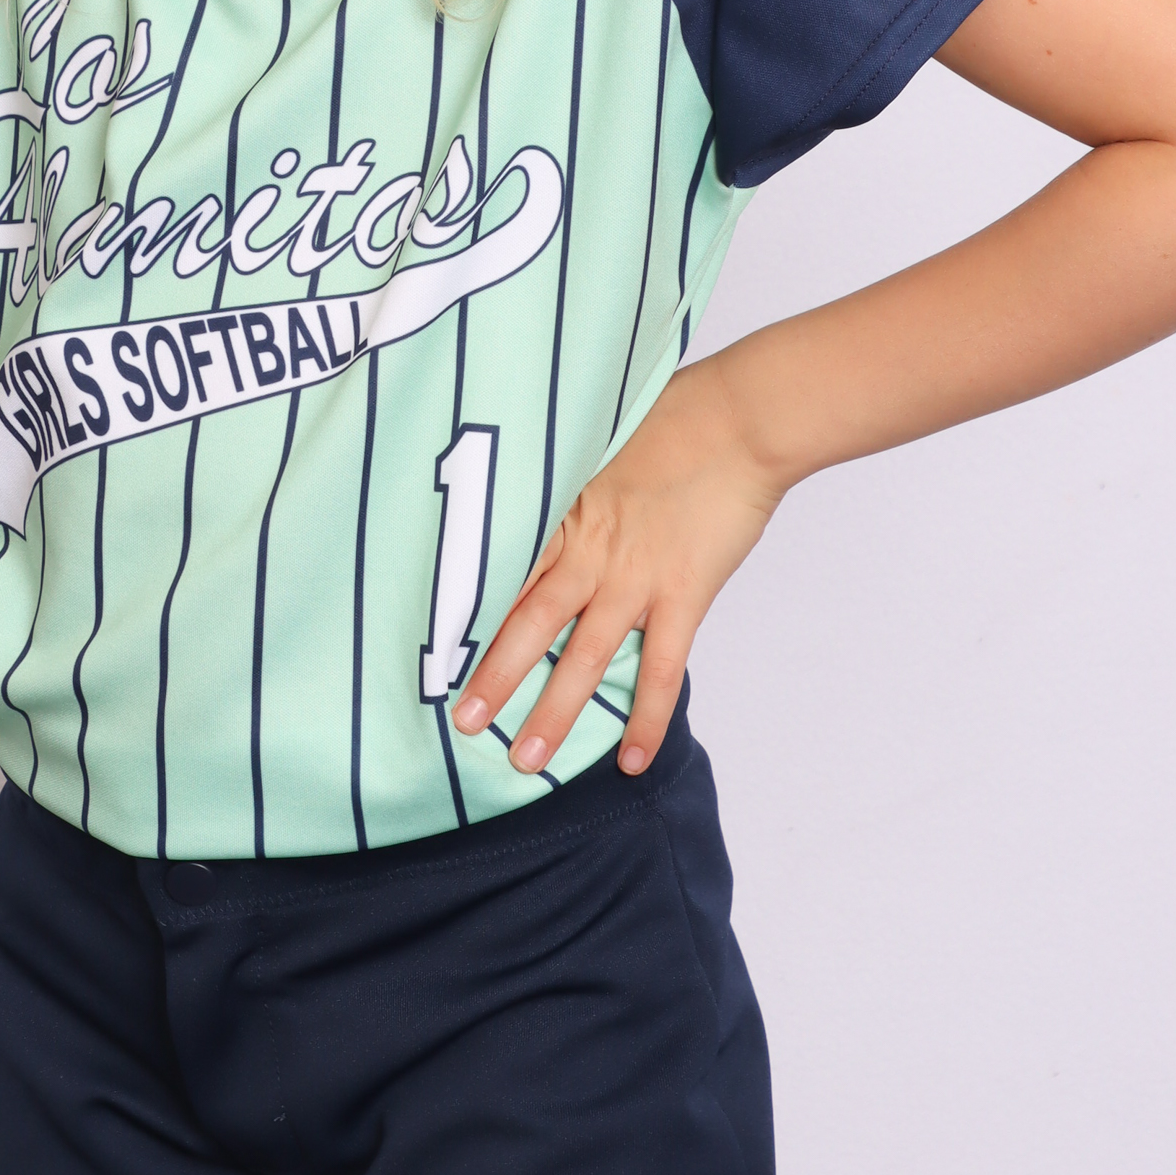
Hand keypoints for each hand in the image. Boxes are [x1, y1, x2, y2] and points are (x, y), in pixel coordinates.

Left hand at [453, 352, 782, 777]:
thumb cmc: (674, 413)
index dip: (471, 611)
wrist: (741, 420)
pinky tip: (631, 761)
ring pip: (583, 658)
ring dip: (554, 712)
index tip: (435, 646)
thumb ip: (571, 472)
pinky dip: (645, 718)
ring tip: (525, 759)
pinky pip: (659, 671)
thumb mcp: (599, 436)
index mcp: (566, 510)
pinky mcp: (682, 596)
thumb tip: (544, 481)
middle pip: (530, 623)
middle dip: (495, 676)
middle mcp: (591, 551)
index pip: (506, 570)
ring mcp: (635, 578)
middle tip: (464, 721)